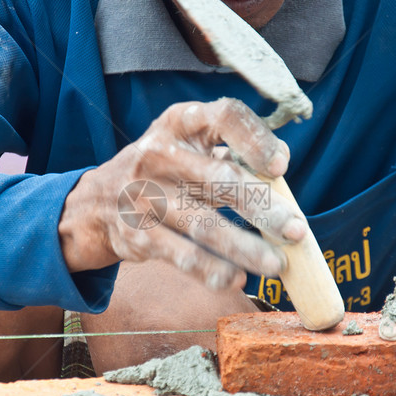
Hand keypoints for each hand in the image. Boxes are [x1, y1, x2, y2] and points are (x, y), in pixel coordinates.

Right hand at [59, 98, 307, 288]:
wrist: (99, 202)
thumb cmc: (166, 171)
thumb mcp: (190, 148)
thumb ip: (232, 155)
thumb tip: (280, 171)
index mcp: (180, 122)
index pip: (224, 116)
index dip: (255, 139)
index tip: (281, 166)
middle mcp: (159, 154)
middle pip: (219, 178)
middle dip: (263, 207)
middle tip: (296, 231)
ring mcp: (144, 195)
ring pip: (203, 225)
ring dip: (245, 248)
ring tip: (276, 265)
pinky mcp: (137, 233)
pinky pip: (182, 255)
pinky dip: (212, 270)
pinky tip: (236, 278)